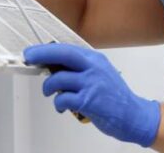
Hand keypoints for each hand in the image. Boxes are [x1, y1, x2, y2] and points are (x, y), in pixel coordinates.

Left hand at [24, 43, 160, 147]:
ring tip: (50, 93)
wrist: (134, 115)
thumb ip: (80, 69)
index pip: (67, 48)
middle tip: (29, 59)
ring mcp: (92, 84)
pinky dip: (58, 103)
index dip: (46, 49)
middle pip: (62, 54)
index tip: (33, 52)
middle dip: (41, 55)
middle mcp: (93, 68)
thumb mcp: (100, 74)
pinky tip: (61, 106)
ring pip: (59, 79)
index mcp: (95, 59)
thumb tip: (53, 66)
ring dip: (49, 87)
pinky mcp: (89, 101)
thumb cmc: (115, 97)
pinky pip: (64, 98)